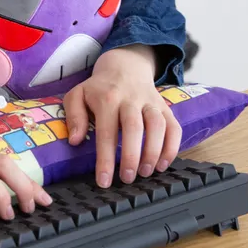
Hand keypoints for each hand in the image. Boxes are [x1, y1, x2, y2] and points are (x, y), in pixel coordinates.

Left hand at [63, 45, 181, 187]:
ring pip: (157, 126)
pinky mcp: (165, 106)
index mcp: (106, 99)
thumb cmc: (98, 88)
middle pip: (134, 128)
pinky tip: (163, 164)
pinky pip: (174, 126)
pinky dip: (172, 146)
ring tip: (145, 173)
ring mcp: (150, 102)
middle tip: (127, 178)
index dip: (106, 159)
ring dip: (154, 152)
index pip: (106, 132)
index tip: (104, 181)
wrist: (125, 66)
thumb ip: (74, 116)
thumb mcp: (77, 95)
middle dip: (131, 156)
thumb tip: (75, 141)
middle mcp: (130, 99)